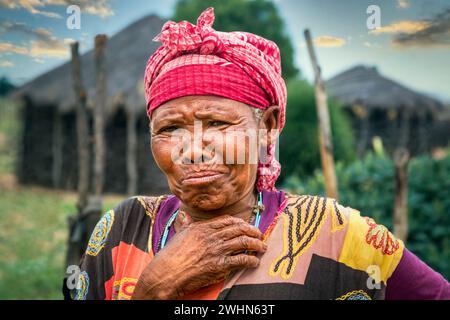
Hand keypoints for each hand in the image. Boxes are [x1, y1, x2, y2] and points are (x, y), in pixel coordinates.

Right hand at [132, 212, 266, 298]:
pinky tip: (255, 262)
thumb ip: (186, 224)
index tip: (247, 225)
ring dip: (256, 244)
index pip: (228, 220)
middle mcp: (212, 236)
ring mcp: (217, 250)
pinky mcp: (219, 265)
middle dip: (253, 231)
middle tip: (260, 235)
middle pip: (239, 229)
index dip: (240, 222)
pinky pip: (241, 260)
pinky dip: (251, 260)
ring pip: (244, 242)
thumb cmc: (171, 255)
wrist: (167, 272)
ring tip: (262, 247)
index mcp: (203, 227)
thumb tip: (184, 215)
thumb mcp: (179, 234)